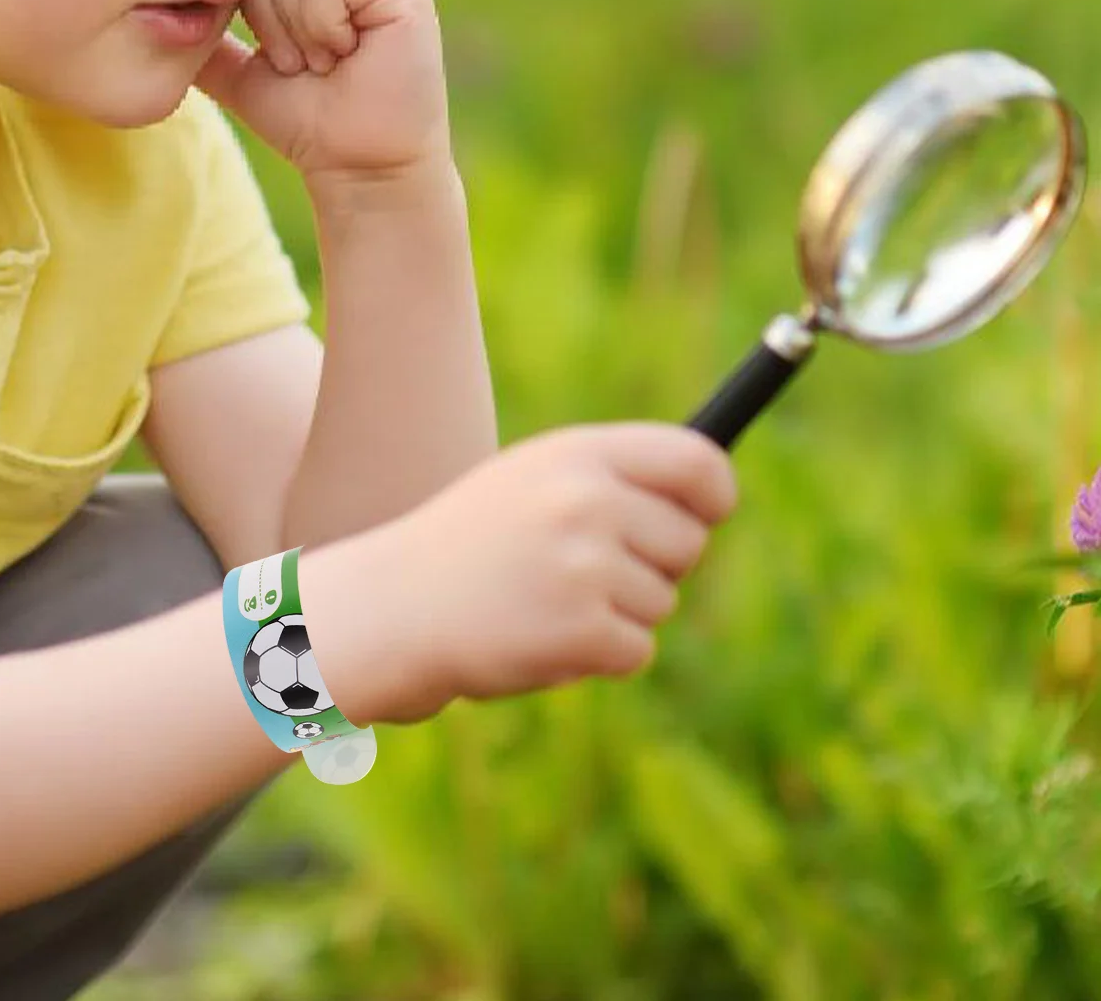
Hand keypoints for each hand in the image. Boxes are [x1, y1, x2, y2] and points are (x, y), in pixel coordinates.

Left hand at [194, 0, 450, 185]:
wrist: (359, 166)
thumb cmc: (308, 122)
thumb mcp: (241, 71)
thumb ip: (208, 39)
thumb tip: (148, 18)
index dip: (253, 13)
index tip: (288, 60)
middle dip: (274, 23)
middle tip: (311, 64)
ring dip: (299, 31)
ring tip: (329, 61)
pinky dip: (324, 28)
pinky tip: (351, 53)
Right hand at [369, 424, 736, 722]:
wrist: (396, 604)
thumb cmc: (472, 542)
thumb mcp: (533, 480)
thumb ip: (611, 477)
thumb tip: (711, 491)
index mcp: (578, 454)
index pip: (695, 460)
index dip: (714, 492)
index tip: (707, 514)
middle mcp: (587, 500)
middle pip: (688, 541)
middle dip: (653, 565)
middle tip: (582, 570)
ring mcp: (586, 565)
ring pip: (662, 601)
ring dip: (618, 613)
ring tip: (545, 599)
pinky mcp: (582, 628)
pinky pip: (638, 650)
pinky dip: (600, 656)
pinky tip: (543, 635)